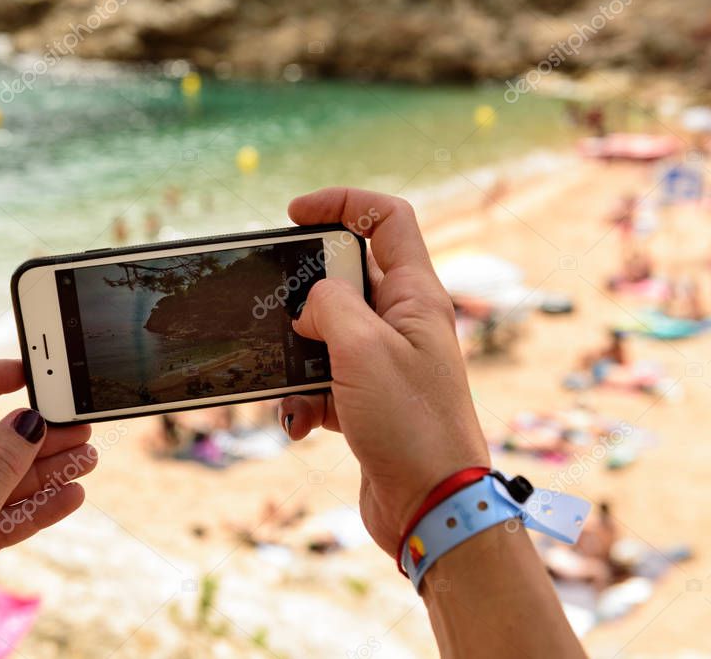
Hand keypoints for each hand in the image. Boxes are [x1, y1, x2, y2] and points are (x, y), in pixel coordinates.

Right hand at [278, 188, 489, 554]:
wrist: (432, 508)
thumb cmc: (412, 425)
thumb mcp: (363, 350)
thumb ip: (329, 306)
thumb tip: (308, 305)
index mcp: (417, 296)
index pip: (387, 219)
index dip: (342, 203)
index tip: (294, 214)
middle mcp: (404, 322)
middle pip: (345, 278)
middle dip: (304, 296)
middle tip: (278, 314)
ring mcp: (385, 362)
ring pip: (325, 333)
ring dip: (298, 356)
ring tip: (291, 384)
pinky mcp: (367, 400)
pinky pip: (322, 380)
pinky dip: (304, 397)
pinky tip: (300, 423)